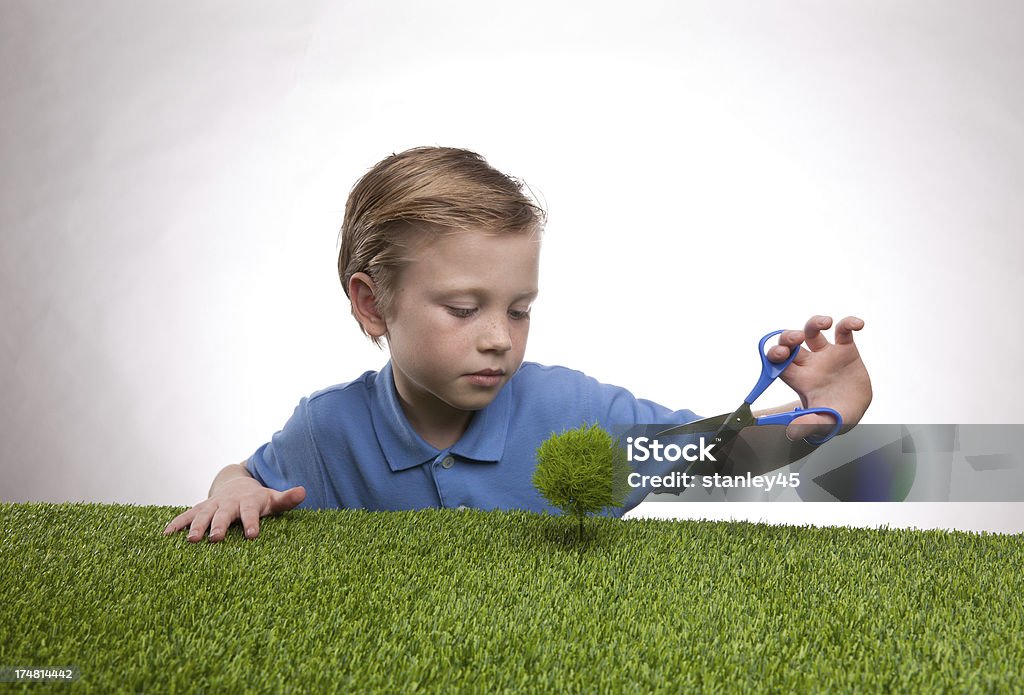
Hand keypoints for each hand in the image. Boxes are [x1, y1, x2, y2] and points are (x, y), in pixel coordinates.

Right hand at [163, 475, 305, 542]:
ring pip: (202, 515)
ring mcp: (212, 505)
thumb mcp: (273, 499)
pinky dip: (176, 524)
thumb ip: (287, 498)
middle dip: (219, 526)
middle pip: (224, 514)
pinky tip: (165, 536)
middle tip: (216, 539)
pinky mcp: (200, 509)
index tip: (252, 535)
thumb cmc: (259, 499)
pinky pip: (186, 515)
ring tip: (191, 540)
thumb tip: (304, 491)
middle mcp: (228, 503)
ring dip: (196, 526)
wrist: (238, 485)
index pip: (251, 513)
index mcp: (248, 502)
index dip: (252, 523)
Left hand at [767, 315, 872, 440]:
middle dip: (789, 337)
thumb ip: (807, 426)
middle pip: (791, 343)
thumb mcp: (822, 424)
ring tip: (825, 323)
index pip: (779, 363)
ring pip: (812, 331)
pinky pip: (844, 331)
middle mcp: (809, 364)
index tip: (781, 353)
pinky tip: (857, 325)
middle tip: (796, 338)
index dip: (776, 354)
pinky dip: (849, 323)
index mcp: (799, 379)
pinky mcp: (845, 350)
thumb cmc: (832, 418)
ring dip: (815, 323)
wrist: (853, 413)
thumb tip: (792, 432)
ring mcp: (826, 355)